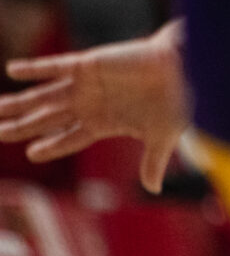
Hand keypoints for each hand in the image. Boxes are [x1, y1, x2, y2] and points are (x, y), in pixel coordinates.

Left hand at [0, 21, 188, 191]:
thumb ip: (153, 162)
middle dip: (20, 127)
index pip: (69, 138)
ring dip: (18, 103)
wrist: (186, 66)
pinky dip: (34, 68)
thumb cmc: (178, 100)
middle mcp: (90, 104)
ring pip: (44, 96)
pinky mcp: (88, 64)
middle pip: (47, 119)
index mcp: (104, 123)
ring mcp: (86, 85)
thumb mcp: (162, 137)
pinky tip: (13, 70)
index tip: (31, 153)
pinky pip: (55, 66)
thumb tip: (154, 190)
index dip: (49, 147)